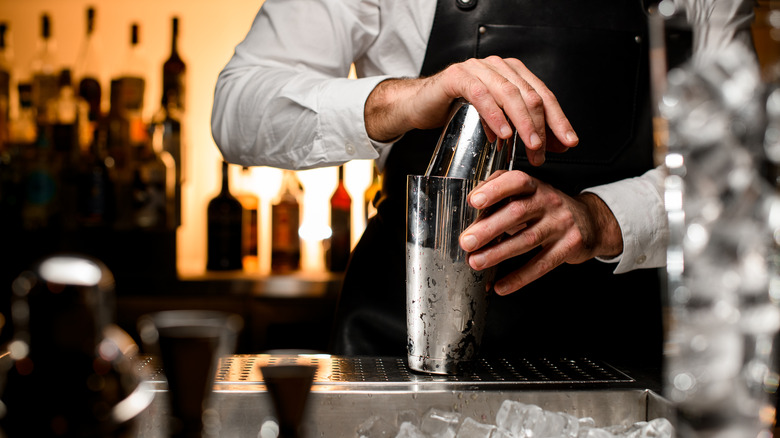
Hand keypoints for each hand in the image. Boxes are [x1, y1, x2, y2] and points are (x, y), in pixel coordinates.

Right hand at [364, 56, 578, 165]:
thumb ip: (520, 128)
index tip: (569, 143)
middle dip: (541, 127)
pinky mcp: (457, 77)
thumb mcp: (495, 122)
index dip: (559, 120)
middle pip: (530, 95)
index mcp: (513, 73)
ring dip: (523, 124)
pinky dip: (495, 115)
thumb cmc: (455, 112)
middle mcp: (498, 66)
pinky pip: (481, 95)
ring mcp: (478, 69)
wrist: (419, 106)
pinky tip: (503, 134)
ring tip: (530, 146)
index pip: (543, 95)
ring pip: (510, 94)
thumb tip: (550, 146)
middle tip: (543, 152)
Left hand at [458, 170, 622, 294]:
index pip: (516, 181)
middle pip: (517, 212)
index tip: (474, 201)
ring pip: (527, 240)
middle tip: (467, 242)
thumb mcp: (529, 194)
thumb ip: (500, 195)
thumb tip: (470, 202)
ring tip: (477, 262)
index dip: (495, 189)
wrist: (590, 222)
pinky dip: (520, 277)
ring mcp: (561, 224)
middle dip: (489, 228)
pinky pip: (542, 264)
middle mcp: (549, 202)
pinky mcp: (569, 246)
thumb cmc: (548, 208)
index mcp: (535, 186)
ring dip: (499, 253)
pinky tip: (502, 285)